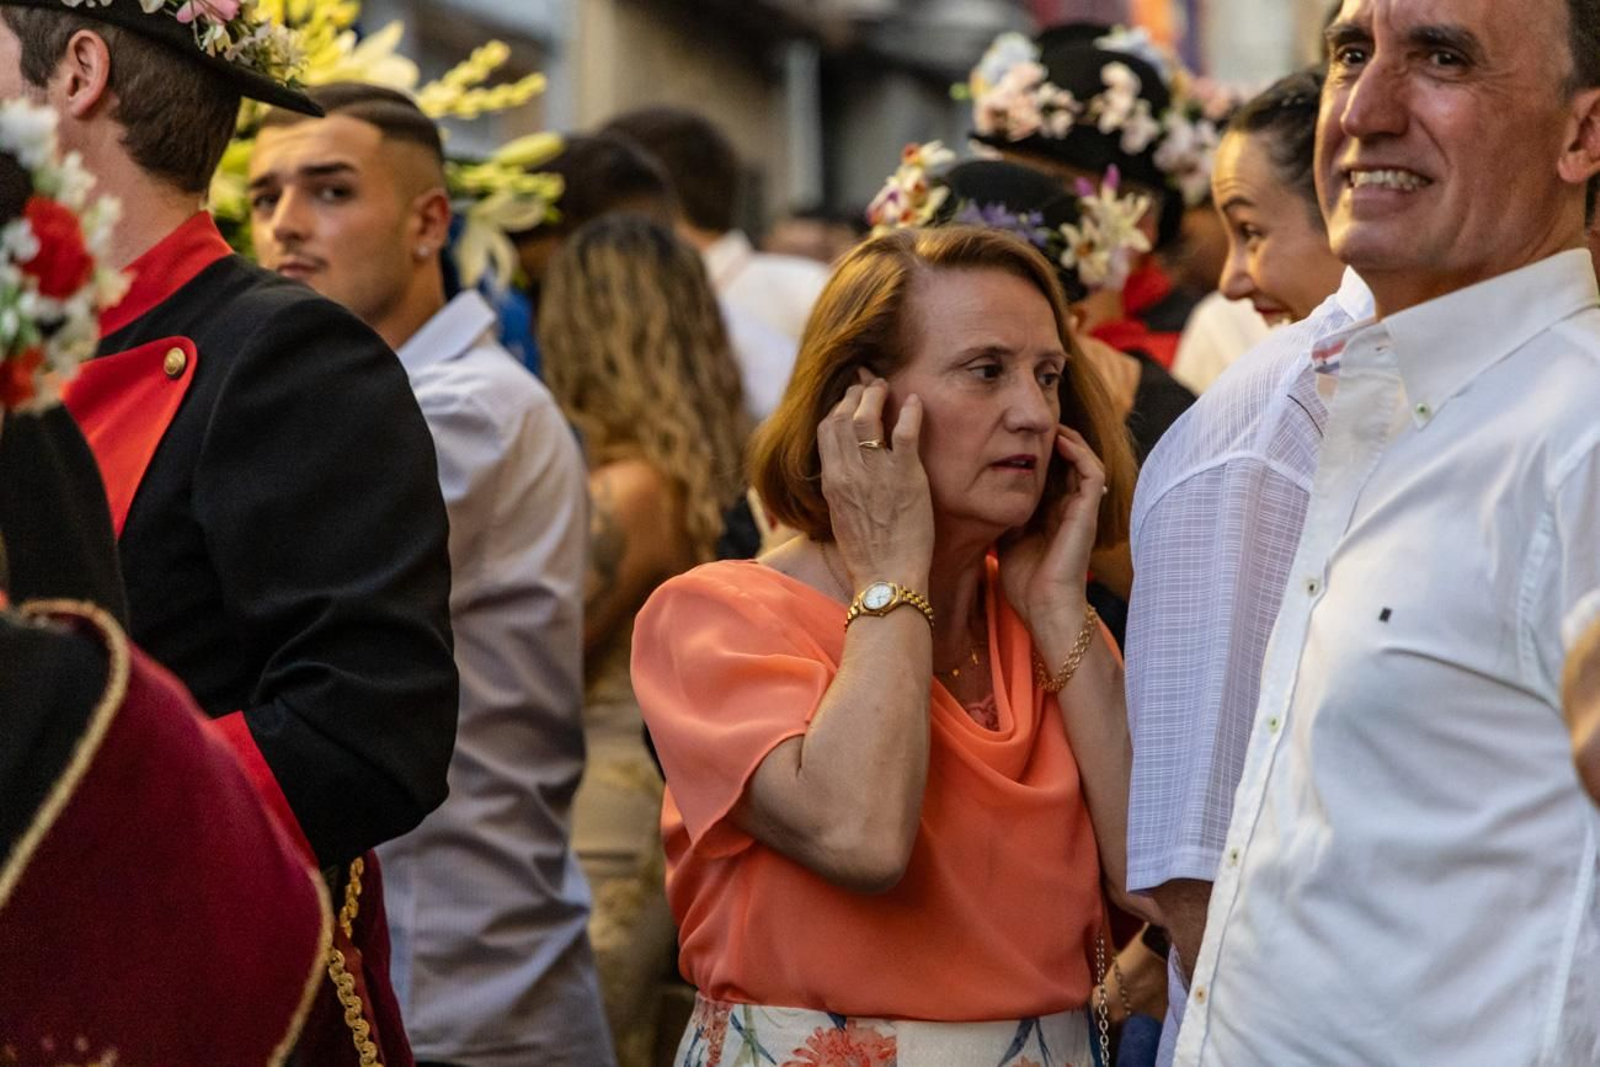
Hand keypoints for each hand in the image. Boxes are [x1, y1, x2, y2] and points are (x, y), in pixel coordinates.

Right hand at [818, 377, 932, 591]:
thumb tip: (844, 471)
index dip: (838, 407)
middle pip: (843, 415)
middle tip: (869, 385)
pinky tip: (916, 402)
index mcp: (832, 481)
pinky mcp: (905, 477)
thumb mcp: (841, 516)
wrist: (886, 577)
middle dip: (855, 394)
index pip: (827, 429)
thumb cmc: (867, 554)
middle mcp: (848, 472)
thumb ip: (842, 487)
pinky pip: (905, 432)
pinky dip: (910, 412)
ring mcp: (876, 472)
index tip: (850, 399)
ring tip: (886, 388)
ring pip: (868, 416)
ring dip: (876, 395)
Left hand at [998, 425, 1104, 639]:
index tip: (1016, 434)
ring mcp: (1080, 509)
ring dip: (1071, 440)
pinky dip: (1080, 453)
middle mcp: (1068, 508)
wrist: (1043, 605)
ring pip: (1085, 461)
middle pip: (1068, 463)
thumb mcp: (1004, 537)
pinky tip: (1061, 440)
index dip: (1038, 452)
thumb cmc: (1024, 581)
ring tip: (1051, 424)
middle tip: (1033, 422)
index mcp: (1050, 514)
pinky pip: (1093, 473)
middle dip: (1054, 439)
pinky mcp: (1088, 512)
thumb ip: (1001, 514)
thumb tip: (978, 493)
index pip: (1050, 473)